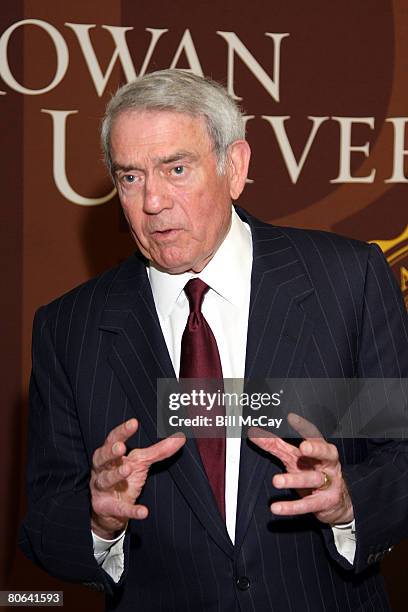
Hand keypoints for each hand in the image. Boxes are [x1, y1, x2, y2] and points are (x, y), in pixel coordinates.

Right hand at [90, 418, 185, 538]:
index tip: (134, 423)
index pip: (113, 439)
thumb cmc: (124, 477)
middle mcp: (102, 469)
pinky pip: (119, 509)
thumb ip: (159, 450)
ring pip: (105, 480)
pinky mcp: (106, 508)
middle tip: (120, 447)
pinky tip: (143, 511)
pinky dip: (131, 510)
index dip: (122, 431)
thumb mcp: (140, 462)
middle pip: (102, 457)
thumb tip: (181, 437)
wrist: (110, 510)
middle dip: (110, 452)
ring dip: (115, 475)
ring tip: (127, 470)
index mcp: (110, 454)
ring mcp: (102, 488)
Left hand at [249, 413, 353, 524]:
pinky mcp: (324, 503)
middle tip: (303, 447)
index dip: (304, 427)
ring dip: (294, 480)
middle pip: (326, 454)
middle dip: (316, 450)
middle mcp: (328, 465)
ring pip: (313, 479)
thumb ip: (276, 446)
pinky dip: (291, 507)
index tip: (291, 418)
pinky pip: (307, 505)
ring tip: (276, 481)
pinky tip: (276, 507)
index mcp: (321, 450)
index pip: (314, 435)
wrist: (336, 503)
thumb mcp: (295, 458)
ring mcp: (329, 484)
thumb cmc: (313, 473)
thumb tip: (256, 435)